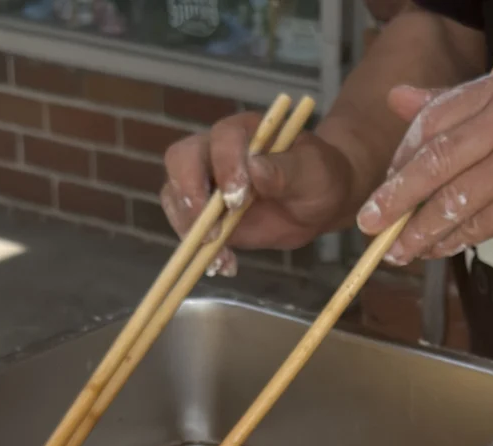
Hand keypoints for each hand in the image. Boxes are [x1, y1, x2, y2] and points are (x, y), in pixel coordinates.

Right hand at [162, 110, 363, 271]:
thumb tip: (255, 169)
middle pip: (180, 160)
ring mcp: (206, 182)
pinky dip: (199, 249)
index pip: (220, 140)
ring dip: (190, 229)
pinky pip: (188, 226)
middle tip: (213, 230)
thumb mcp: (312, 172)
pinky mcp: (207, 214)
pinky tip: (225, 265)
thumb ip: (286, 170)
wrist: (318, 201)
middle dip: (190, 195)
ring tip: (219, 257)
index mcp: (243, 132)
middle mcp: (216, 151)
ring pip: (174, 195)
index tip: (237, 199)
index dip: (224, 167)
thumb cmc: (318, 177)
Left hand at [356, 70, 492, 263]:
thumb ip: (449, 106)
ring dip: (421, 231)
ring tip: (397, 251)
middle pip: (436, 161)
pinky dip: (453, 241)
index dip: (400, 161)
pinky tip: (435, 251)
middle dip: (397, 197)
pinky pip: (480, 225)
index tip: (383, 192)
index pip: (433, 124)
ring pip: (456, 199)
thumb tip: (396, 99)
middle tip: (369, 224)